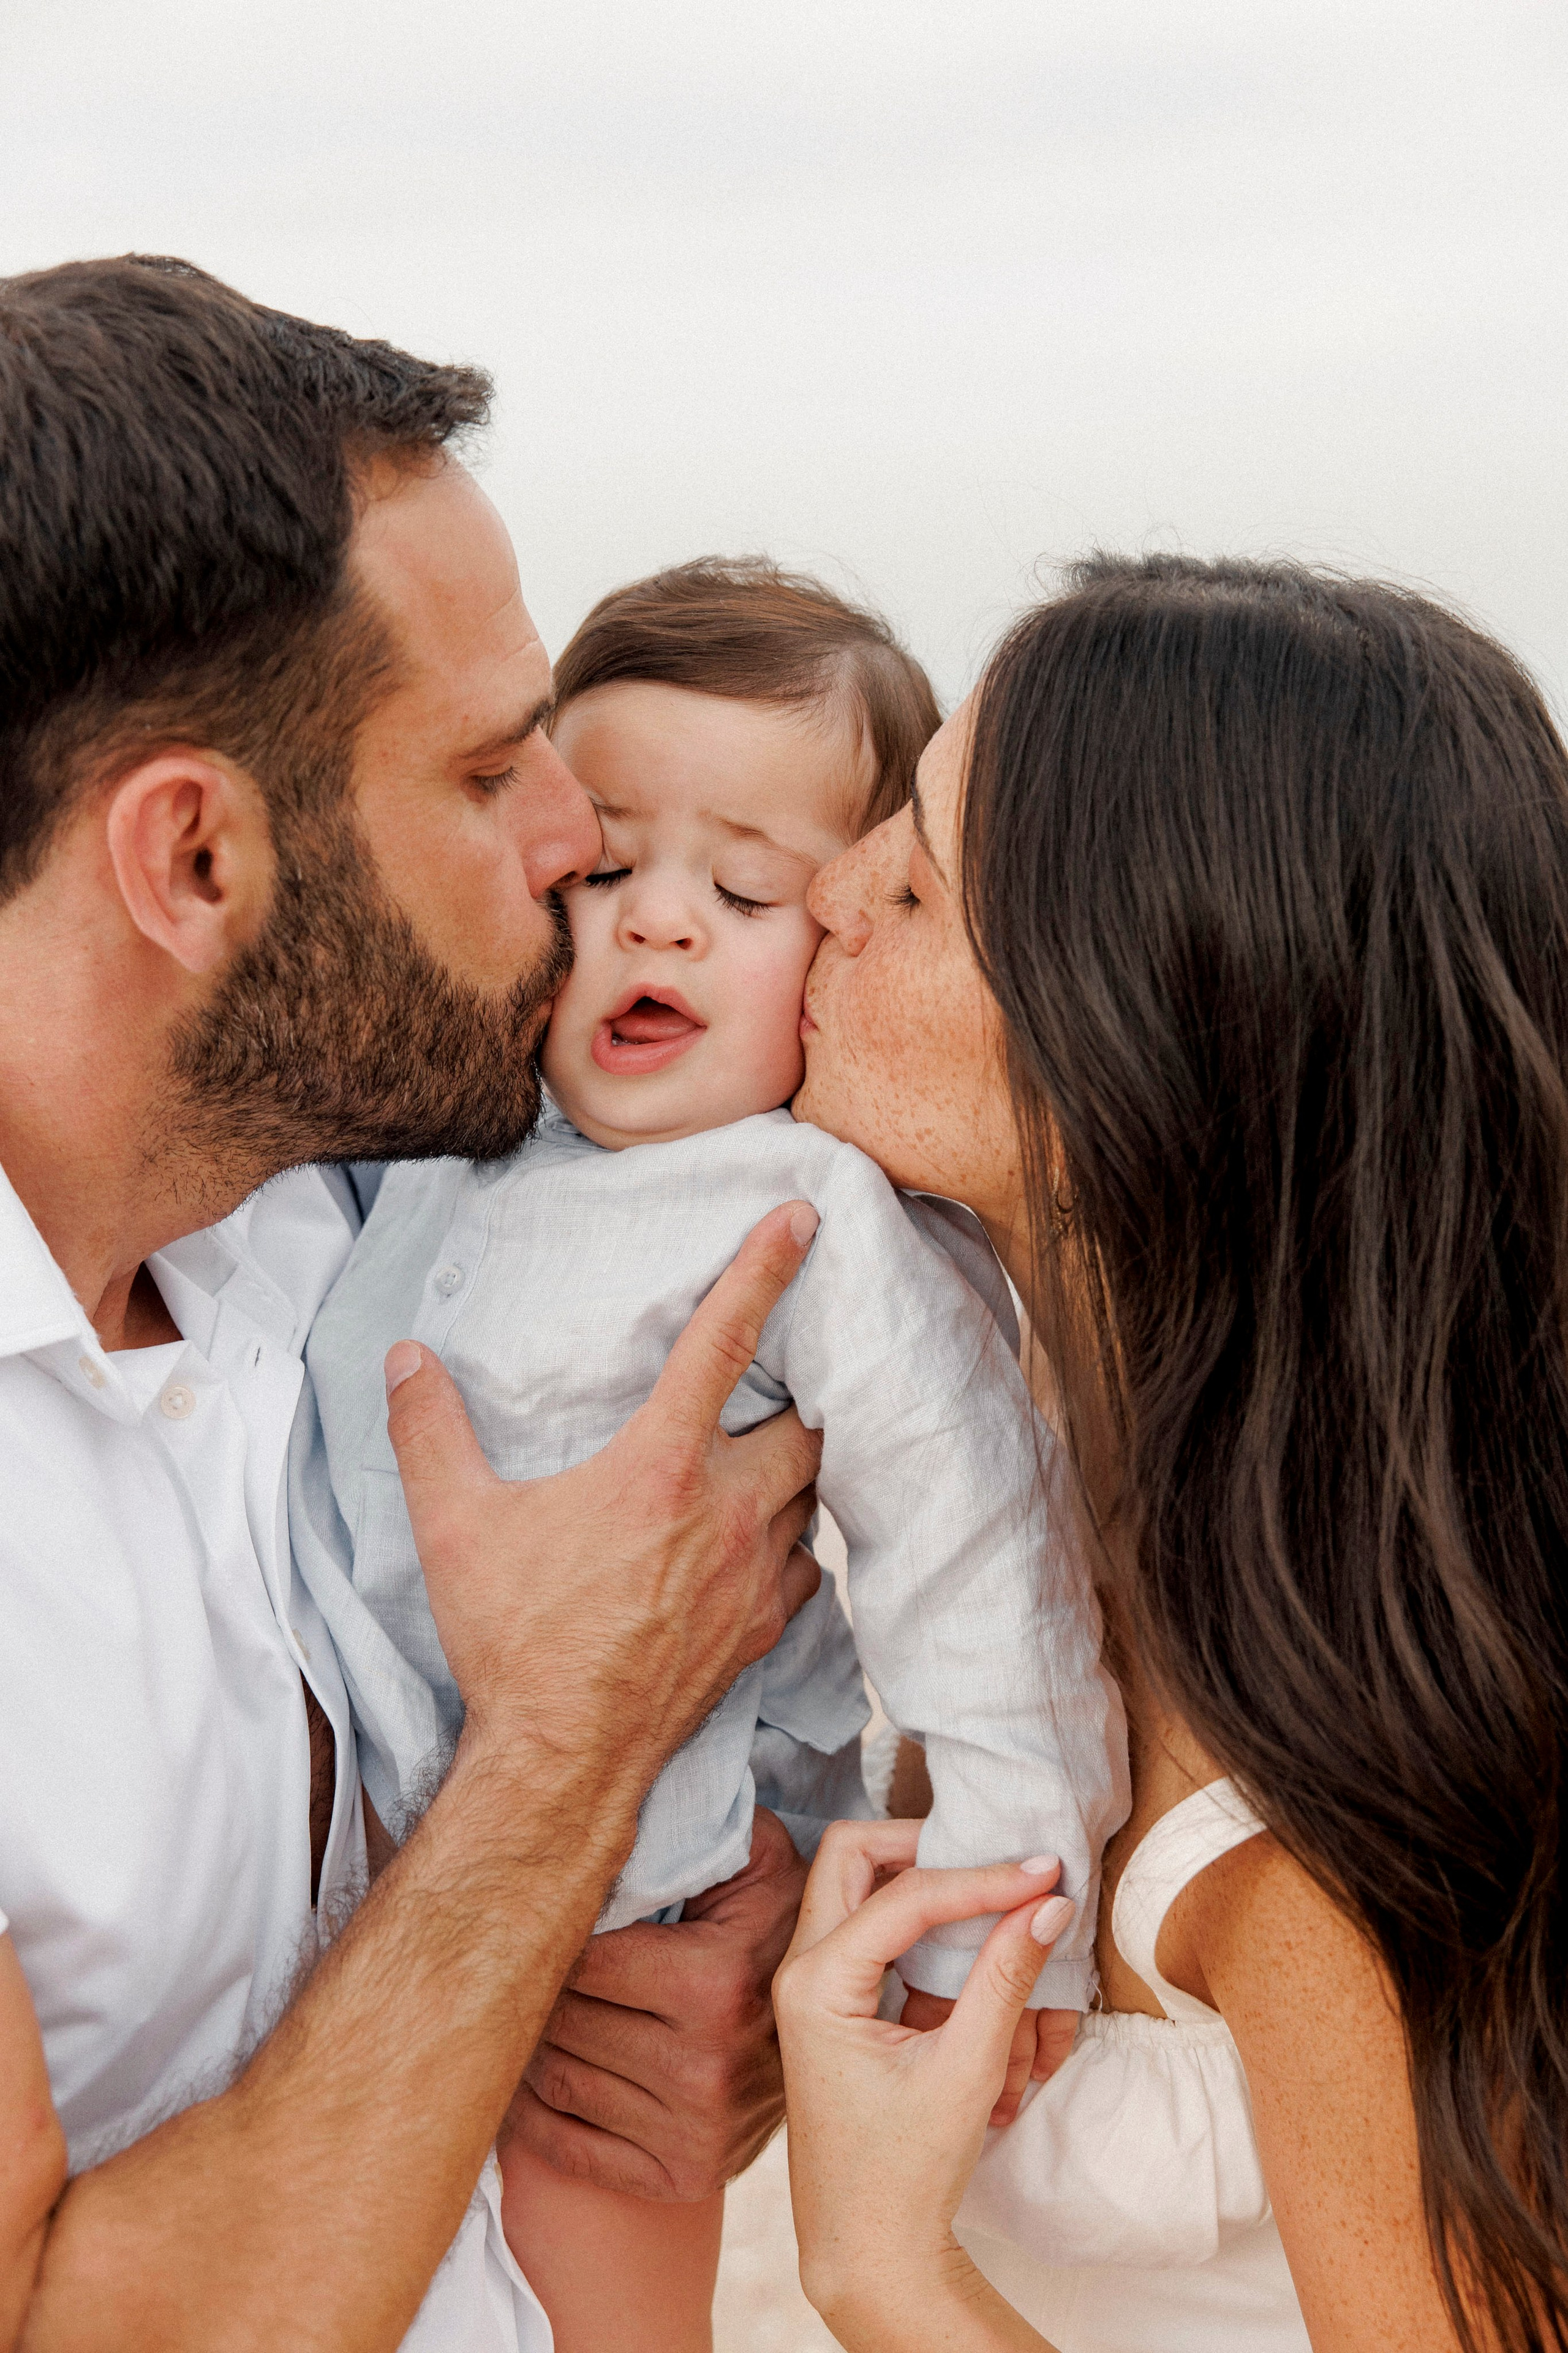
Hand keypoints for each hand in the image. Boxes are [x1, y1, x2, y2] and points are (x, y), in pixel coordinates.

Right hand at [385, 1201, 823, 1796]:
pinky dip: (792, 1545)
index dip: (764, 1269)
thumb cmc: (513, 1641)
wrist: (563, 1761)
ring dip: (795, 1472)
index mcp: (659, 1467)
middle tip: (777, 1382)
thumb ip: (429, 1432)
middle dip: (800, 1395)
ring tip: (765, 1460)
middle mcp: (725, 1511)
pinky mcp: (762, 1631)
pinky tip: (757, 1546)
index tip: (803, 1219)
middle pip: (806, 1422)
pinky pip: (805, 1567)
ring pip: (812, 1496)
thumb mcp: (452, 1527)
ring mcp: (754, 1575)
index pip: (725, 1341)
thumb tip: (407, 1360)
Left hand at [500, 1808, 807, 2199]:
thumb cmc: (781, 1919)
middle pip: (562, 2021)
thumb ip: (700, 1819)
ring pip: (558, 2081)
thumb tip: (617, 1796)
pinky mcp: (686, 2174)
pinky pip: (574, 2150)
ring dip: (532, 2046)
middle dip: (539, 1988)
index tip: (555, 1916)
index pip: (581, 1961)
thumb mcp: (757, 1852)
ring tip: (531, 2012)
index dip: (558, 1934)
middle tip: (530, 1962)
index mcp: (711, 1982)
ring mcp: (695, 2128)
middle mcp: (703, 2064)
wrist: (845, 2019)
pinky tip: (533, 2083)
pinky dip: (537, 2118)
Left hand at [773, 1820, 1071, 2346]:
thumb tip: (1050, 1901)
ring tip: (992, 1913)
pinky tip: (973, 1962)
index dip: (982, 1877)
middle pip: (853, 1855)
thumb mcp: (966, 2070)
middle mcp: (801, 1970)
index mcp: (817, 1984)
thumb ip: (1004, 1977)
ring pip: (860, 1887)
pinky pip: (875, 1936)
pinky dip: (923, 1935)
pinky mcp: (834, 2003)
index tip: (1045, 1870)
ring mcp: (812, 1985)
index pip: (907, 1894)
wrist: (867, 2250)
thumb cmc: (906, 2172)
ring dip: (924, 1890)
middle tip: (993, 1863)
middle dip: (923, 1846)